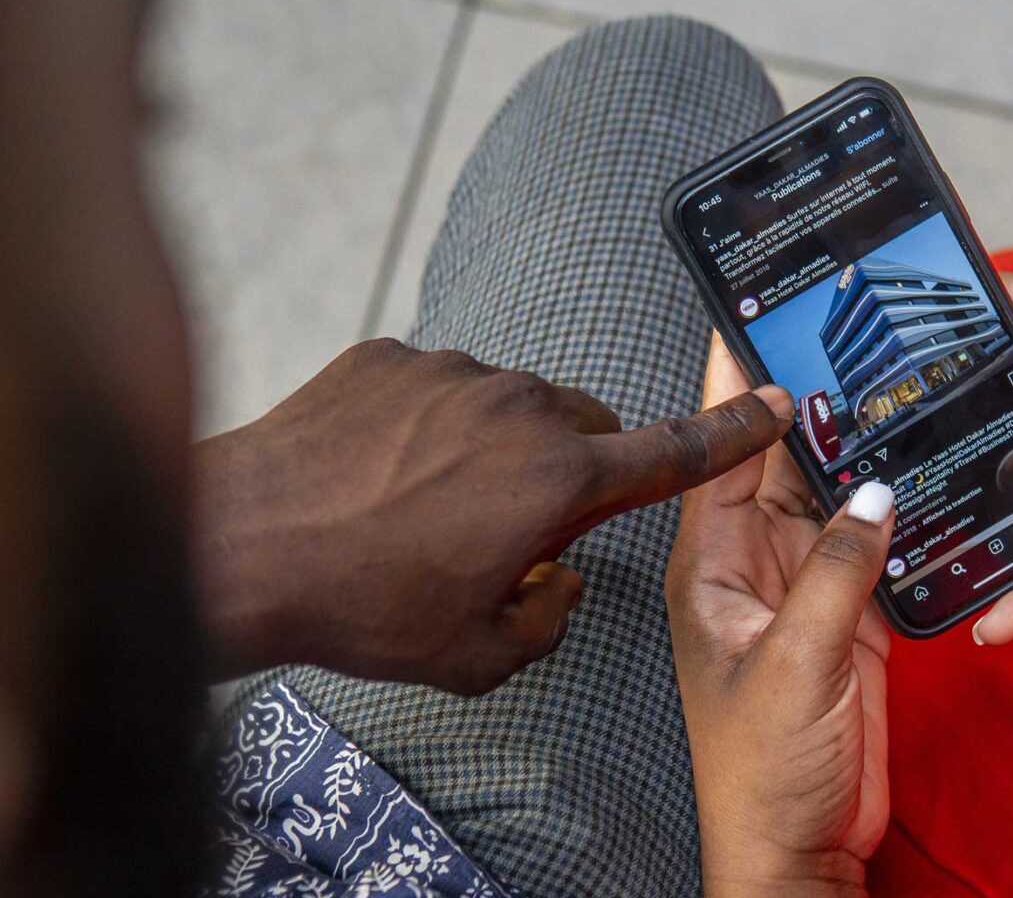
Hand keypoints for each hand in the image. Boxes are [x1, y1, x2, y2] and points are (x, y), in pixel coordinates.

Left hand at [194, 337, 793, 693]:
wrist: (240, 545)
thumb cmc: (359, 606)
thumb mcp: (478, 654)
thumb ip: (548, 617)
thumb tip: (557, 579)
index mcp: (556, 479)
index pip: (671, 452)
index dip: (731, 435)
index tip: (772, 405)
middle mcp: (517, 408)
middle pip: (581, 428)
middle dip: (567, 471)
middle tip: (506, 531)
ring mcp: (448, 373)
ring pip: (505, 407)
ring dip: (489, 450)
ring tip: (417, 510)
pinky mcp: (387, 357)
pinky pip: (434, 389)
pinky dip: (423, 429)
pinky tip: (374, 476)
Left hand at [667, 336, 891, 897]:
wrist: (799, 847)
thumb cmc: (764, 772)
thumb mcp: (795, 664)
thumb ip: (835, 573)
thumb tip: (875, 493)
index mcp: (711, 566)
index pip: (717, 453)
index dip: (738, 386)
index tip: (761, 316)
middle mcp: (750, 565)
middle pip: (779, 460)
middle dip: (810, 400)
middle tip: (847, 329)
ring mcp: (800, 587)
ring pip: (831, 494)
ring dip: (858, 449)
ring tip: (894, 380)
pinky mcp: (846, 615)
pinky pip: (871, 540)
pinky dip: (896, 508)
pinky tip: (923, 471)